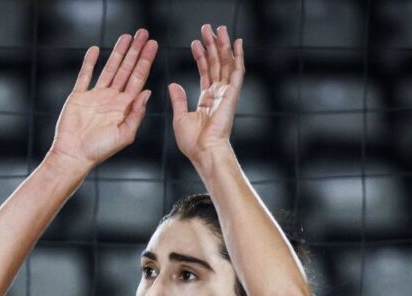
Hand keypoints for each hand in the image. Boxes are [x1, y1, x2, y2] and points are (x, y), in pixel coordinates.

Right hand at [46, 29, 157, 174]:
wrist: (73, 155)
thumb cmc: (99, 150)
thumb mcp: (125, 135)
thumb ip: (136, 114)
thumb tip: (147, 92)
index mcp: (124, 107)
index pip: (138, 79)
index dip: (146, 61)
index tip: (153, 45)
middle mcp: (112, 99)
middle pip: (127, 70)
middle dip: (135, 52)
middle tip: (143, 34)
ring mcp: (95, 96)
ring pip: (109, 69)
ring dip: (118, 53)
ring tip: (126, 37)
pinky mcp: (79, 96)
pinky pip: (85, 75)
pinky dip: (90, 62)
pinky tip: (95, 50)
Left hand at [169, 25, 244, 163]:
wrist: (204, 151)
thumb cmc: (192, 142)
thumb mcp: (180, 117)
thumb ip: (179, 99)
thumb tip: (173, 84)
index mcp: (207, 100)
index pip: (204, 72)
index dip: (201, 56)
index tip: (196, 42)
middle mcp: (219, 94)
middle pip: (216, 64)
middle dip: (212, 45)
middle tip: (208, 28)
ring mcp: (227, 93)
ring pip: (226, 63)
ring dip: (223, 45)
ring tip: (219, 29)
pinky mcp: (232, 94)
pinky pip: (237, 71)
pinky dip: (238, 56)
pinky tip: (237, 42)